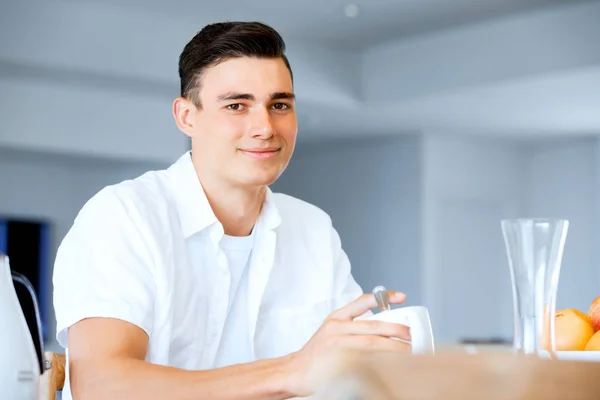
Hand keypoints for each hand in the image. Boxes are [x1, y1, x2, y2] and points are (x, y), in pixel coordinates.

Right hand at [285, 291, 410, 396]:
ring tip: (410, 351)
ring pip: (372, 343)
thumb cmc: (316, 355)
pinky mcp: (338, 362)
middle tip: (412, 336)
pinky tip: (394, 364)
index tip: (401, 296)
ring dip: (394, 348)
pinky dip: (382, 361)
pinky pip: (366, 360)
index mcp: (335, 318)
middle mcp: (336, 328)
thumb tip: (384, 330)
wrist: (294, 371)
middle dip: (396, 330)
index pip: (363, 301)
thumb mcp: (331, 331)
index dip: (384, 297)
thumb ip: (352, 326)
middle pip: (373, 326)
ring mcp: (337, 345)